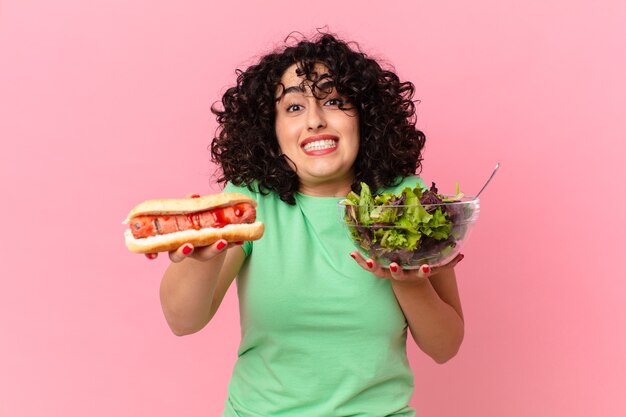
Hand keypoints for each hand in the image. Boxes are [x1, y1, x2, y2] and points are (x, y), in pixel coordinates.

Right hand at [144, 192, 243, 261]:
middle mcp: (185, 249)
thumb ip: (190, 206)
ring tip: (223, 241)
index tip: (152, 257)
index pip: (157, 247)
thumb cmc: (195, 223)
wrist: (213, 238)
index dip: (150, 253)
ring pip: (205, 255)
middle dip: (182, 252)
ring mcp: (202, 252)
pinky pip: (226, 246)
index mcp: (172, 240)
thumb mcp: (190, 214)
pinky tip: (241, 240)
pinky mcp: (220, 249)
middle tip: (189, 245)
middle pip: (179, 255)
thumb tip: (193, 197)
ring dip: (213, 249)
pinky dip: (234, 242)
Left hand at [349, 251, 464, 284]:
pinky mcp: (377, 269)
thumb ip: (448, 262)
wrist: (407, 288)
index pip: (421, 274)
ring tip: (367, 260)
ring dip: (372, 265)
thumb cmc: (421, 272)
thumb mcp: (436, 268)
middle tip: (394, 266)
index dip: (423, 272)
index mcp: (415, 274)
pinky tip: (352, 252)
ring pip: (378, 271)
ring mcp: (387, 273)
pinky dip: (360, 259)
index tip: (425, 268)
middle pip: (397, 274)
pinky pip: (367, 265)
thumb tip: (462, 254)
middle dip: (396, 270)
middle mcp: (400, 275)